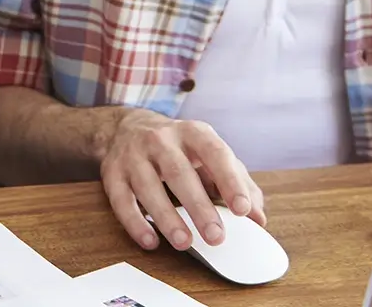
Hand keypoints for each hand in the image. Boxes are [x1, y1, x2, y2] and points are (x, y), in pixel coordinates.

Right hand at [99, 107, 264, 251]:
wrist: (127, 128)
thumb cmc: (179, 148)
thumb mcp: (210, 154)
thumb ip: (238, 182)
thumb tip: (259, 218)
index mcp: (193, 133)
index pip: (215, 153)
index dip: (229, 181)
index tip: (243, 210)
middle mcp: (161, 139)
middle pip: (179, 172)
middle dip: (198, 207)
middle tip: (216, 237)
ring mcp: (133, 155)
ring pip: (148, 186)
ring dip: (167, 217)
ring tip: (185, 243)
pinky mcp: (112, 173)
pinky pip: (121, 200)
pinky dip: (135, 222)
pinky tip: (151, 241)